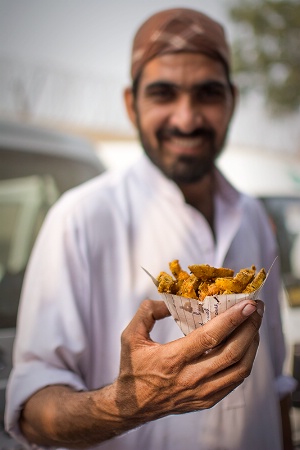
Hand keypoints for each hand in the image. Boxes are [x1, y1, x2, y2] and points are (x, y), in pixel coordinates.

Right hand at [116, 298, 263, 421]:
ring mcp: (201, 392)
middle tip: (256, 309)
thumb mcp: (130, 335)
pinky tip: (245, 345)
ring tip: (253, 324)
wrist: (132, 405)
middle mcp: (190, 378)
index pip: (210, 337)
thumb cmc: (133, 368)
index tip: (247, 304)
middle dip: (249, 327)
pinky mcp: (207, 400)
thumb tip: (169, 301)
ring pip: (239, 368)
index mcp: (172, 359)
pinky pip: (234, 381)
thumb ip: (148, 312)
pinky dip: (245, 361)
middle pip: (232, 352)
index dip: (232, 319)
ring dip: (251, 344)